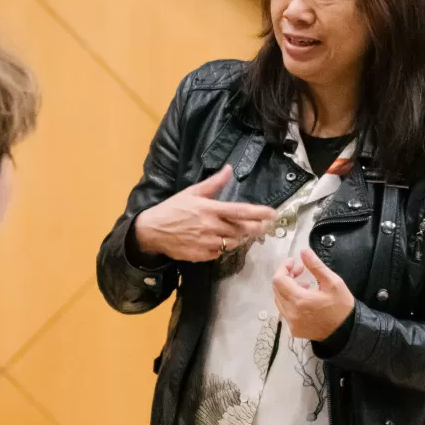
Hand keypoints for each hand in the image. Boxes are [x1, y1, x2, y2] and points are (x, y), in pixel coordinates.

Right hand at [133, 165, 276, 262]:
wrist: (152, 231)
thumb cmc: (172, 209)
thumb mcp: (192, 192)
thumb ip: (213, 183)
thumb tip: (228, 169)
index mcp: (209, 209)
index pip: (240, 211)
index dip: (258, 213)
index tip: (272, 213)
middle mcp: (210, 226)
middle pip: (241, 229)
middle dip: (255, 228)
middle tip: (262, 226)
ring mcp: (206, 243)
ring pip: (233, 243)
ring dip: (240, 238)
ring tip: (243, 233)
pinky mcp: (202, 255)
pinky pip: (220, 252)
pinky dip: (224, 247)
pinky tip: (222, 241)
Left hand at [273, 248, 354, 342]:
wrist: (347, 332)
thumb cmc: (342, 306)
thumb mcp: (333, 282)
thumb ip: (316, 266)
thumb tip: (303, 251)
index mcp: (299, 300)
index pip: (279, 280)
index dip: (284, 267)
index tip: (294, 262)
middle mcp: (291, 313)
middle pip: (277, 289)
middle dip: (286, 276)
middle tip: (301, 270)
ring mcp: (291, 323)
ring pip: (279, 300)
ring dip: (287, 289)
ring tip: (305, 284)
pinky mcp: (294, 330)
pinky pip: (285, 311)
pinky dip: (290, 301)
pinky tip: (305, 299)